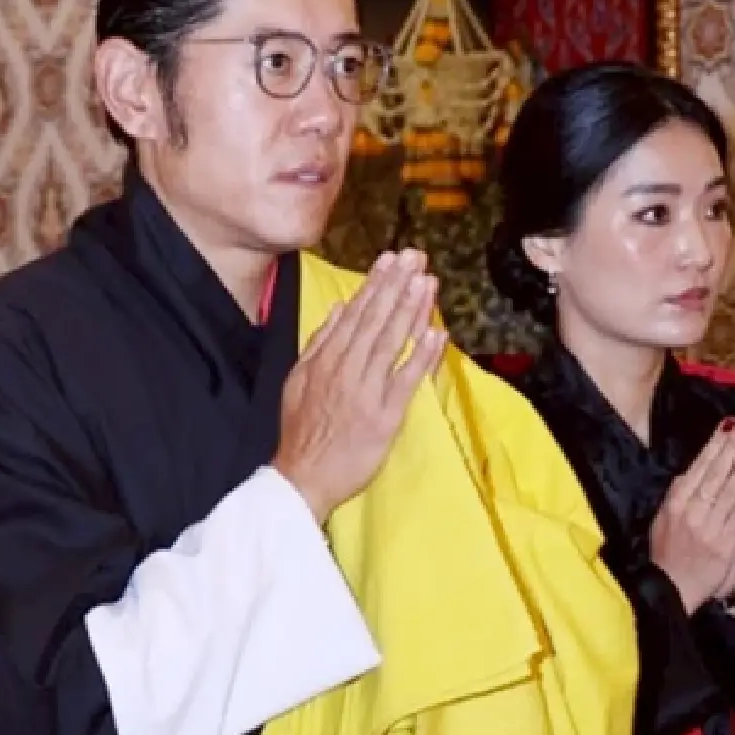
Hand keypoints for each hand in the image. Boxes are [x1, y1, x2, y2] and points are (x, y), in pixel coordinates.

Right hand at [272, 251, 445, 524]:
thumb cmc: (301, 432)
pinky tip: (436, 333)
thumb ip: (319, 343)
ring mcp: (366, 392)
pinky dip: (421, 356)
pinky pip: (405, 381)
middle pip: (375, 320)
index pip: (355, 314)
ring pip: (390, 342)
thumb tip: (340, 308)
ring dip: (410, 310)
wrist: (302, 478)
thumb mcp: (297, 380)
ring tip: (427, 281)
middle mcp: (346, 370)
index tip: (392, 259)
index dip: (376, 284)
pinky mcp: (384, 417)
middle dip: (396, 285)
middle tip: (416, 257)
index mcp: (326, 359)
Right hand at [648, 415, 734, 613]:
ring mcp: (715, 529)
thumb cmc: (666, 553)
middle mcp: (696, 512)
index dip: (720, 442)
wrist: (672, 591)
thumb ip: (678, 493)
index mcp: (677, 502)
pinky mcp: (730, 546)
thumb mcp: (660, 519)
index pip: (702, 465)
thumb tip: (694, 469)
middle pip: (722, 473)